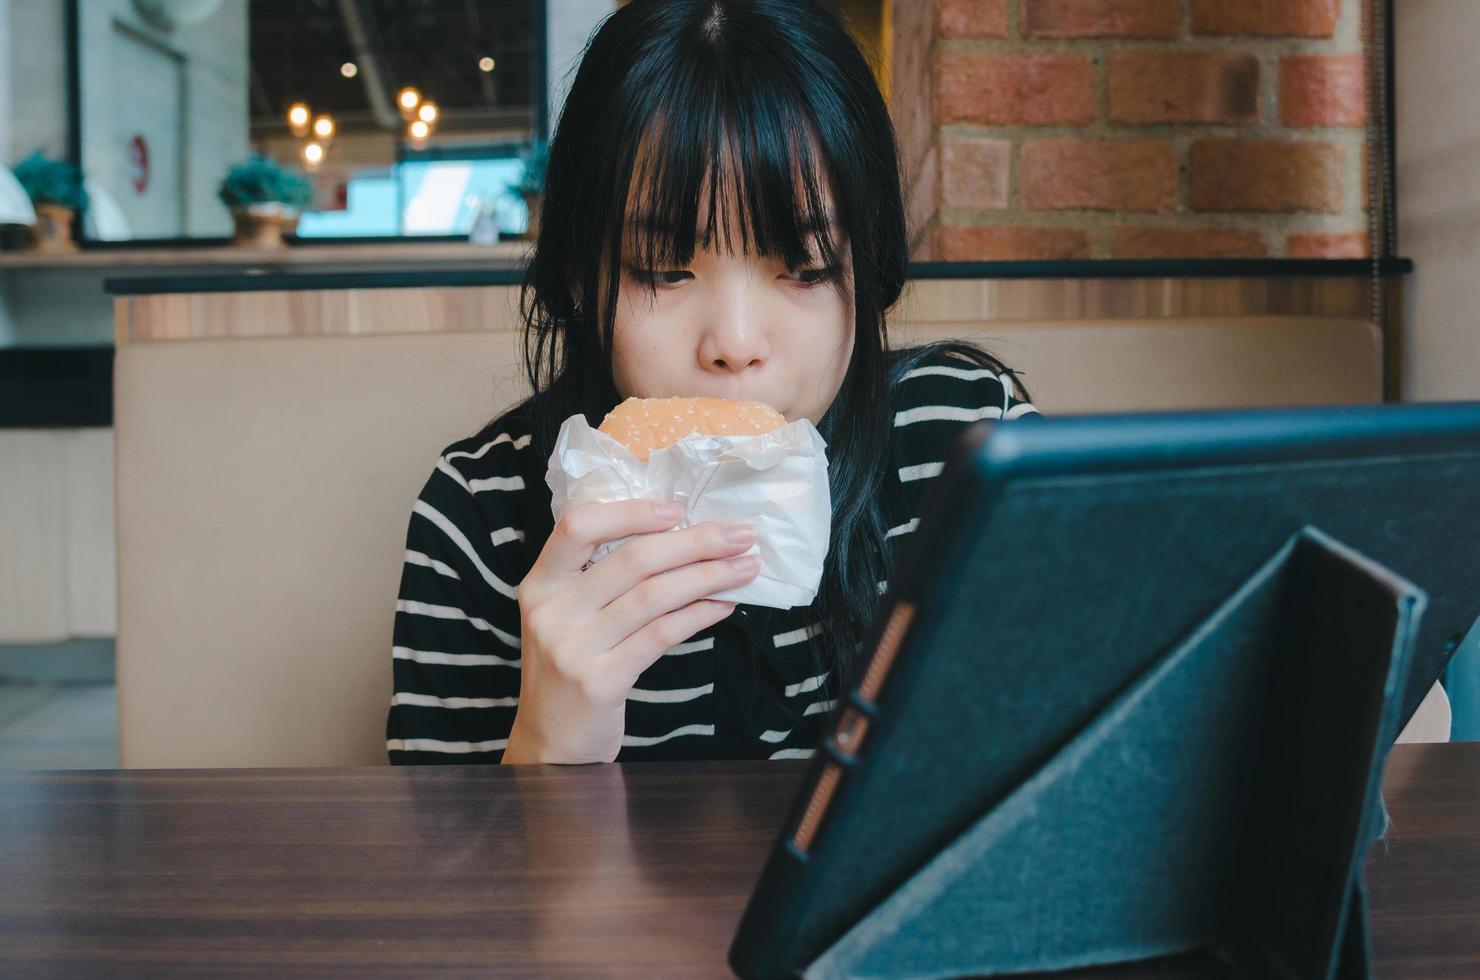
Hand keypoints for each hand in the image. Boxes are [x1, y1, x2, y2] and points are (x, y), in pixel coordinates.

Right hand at [502, 500, 760, 763]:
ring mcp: (573, 648)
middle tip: (740, 534)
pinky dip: (699, 615)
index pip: (579, 526)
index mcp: (540, 584)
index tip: (678, 508)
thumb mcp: (567, 616)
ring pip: (654, 596)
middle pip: (632, 559)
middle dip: (695, 541)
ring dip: (709, 576)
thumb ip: (601, 577)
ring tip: (746, 567)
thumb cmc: (570, 667)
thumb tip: (679, 534)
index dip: (631, 511)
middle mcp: (551, 611)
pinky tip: (724, 605)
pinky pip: (661, 636)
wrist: (551, 743)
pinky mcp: (601, 681)